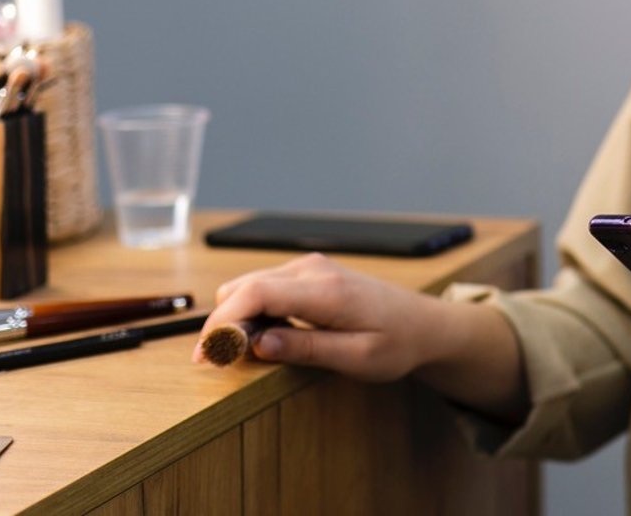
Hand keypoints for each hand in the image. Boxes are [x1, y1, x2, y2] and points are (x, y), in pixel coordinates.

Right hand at [196, 252, 448, 381]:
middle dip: (221, 323)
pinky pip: (265, 286)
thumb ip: (306, 348)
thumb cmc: (398, 343)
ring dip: (235, 316)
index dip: (222, 322)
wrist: (425, 324)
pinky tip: (259, 336)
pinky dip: (251, 309)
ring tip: (240, 352)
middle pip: (243, 287)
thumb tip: (257, 344)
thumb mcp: (357, 357)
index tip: (206, 354)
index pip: (255, 293)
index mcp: (326, 290)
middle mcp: (313, 269)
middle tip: (214, 362)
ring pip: (249, 285)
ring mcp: (310, 267)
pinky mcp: (309, 273)